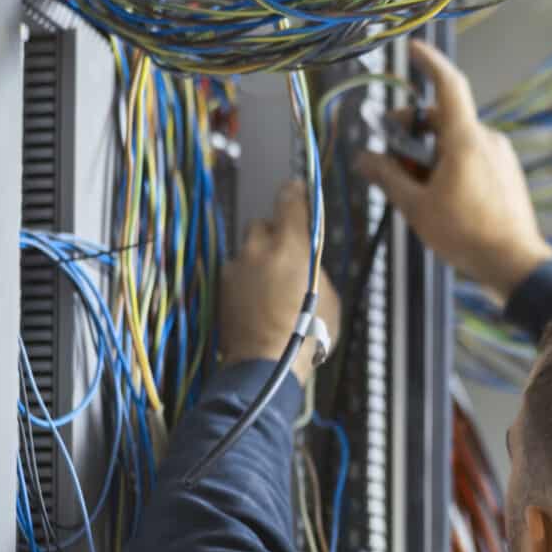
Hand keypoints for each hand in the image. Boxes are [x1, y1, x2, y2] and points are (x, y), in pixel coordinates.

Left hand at [221, 181, 342, 383]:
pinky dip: (245, 279)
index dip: (294, 192)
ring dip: (257, 259)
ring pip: (247, 250)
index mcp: (291, 245)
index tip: (296, 188)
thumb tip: (305, 261)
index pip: (289, 201)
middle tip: (286, 256)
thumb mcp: (329, 296)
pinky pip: (236, 272)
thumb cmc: (308, 332)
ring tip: (270, 285)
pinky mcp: (222, 287)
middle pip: (263, 225)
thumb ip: (314, 268)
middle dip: (274, 235)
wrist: (267, 363)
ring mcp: (236, 267)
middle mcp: (259, 249)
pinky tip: (256, 300)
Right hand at [354, 39, 551, 299]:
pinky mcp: (505, 174)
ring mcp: (500, 157)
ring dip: (429, 154)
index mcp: (466, 139)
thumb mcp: (416, 206)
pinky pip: (471, 157)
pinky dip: (449, 165)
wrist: (515, 263)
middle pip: (442, 119)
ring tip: (414, 188)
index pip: (448, 85)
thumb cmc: (467, 235)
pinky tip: (437, 195)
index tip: (414, 50)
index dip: (429, 62)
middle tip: (390, 157)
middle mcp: (487, 140)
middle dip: (412, 131)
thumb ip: (388, 177)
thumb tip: (364, 159)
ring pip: (456, 141)